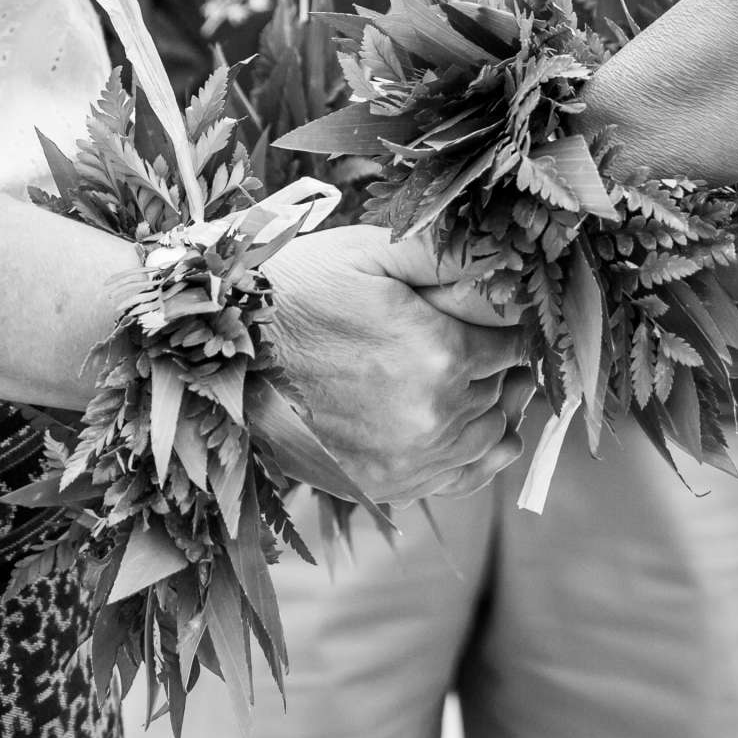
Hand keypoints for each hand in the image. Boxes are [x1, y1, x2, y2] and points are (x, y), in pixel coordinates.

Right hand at [265, 226, 531, 503]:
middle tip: (491, 342)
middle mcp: (434, 415)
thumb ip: (449, 255)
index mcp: (441, 353)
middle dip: (502, 364)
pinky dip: (480, 455)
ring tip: (487, 381)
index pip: (513, 344)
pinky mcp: (386, 486)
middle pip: (504, 390)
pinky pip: (462, 478)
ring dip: (495, 407)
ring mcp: (410, 459)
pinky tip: (482, 434)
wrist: (223, 353)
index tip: (496, 314)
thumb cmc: (296, 290)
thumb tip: (512, 266)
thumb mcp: (371, 251)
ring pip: (491, 435)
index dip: (508, 325)